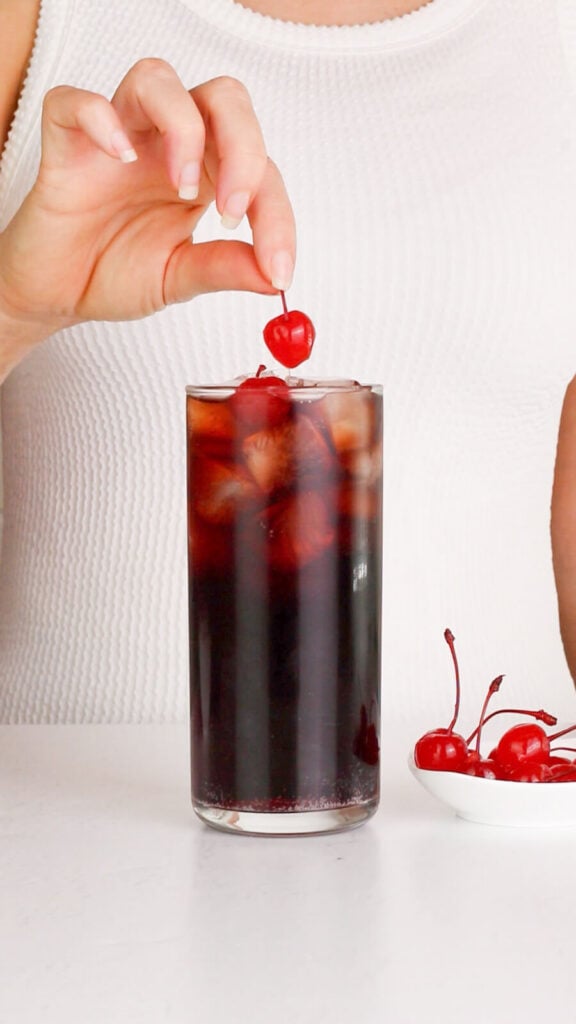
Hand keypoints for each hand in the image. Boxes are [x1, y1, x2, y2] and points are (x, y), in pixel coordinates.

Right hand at [0, 59, 295, 339]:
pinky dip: (100, 119)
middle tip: (233, 210)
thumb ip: (224, 269)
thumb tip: (275, 278)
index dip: (277, 217)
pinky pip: (76, 101)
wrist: (56, 293)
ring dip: (183, 127)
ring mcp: (119, 136)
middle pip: (223, 98)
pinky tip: (119, 158)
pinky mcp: (68, 142)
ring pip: (158, 79)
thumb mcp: (179, 278)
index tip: (278, 268)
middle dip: (244, 147)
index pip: (260, 169)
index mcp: (205, 175)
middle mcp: (168, 145)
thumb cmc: (115, 273)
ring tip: (179, 188)